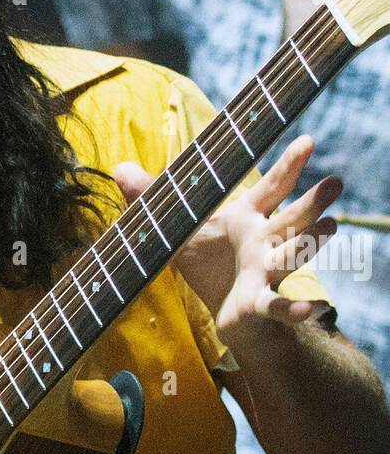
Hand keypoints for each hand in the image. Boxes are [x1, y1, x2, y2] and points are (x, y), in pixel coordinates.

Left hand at [112, 134, 338, 335]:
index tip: (306, 142)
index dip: (288, 166)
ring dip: (311, 243)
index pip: (271, 188)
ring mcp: (267, 271)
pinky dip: (297, 310)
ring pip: (293, 255)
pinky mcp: (260, 302)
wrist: (223, 309)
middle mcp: (265, 240)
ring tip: (331, 227)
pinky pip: (279, 306)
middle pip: (293, 217)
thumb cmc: (208, 261)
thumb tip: (119, 167)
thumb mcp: (177, 229)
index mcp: (248, 217)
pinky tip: (313, 310)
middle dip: (313, 202)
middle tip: (335, 183)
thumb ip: (151, 198)